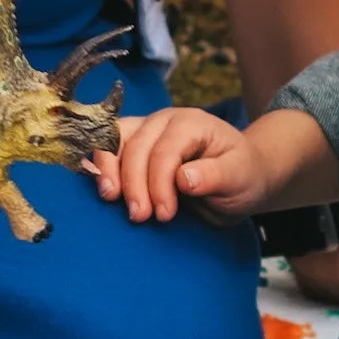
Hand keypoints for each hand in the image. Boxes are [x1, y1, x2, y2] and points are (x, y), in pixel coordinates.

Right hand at [94, 105, 271, 224]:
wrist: (236, 177)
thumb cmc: (240, 176)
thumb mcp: (239, 178)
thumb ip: (215, 176)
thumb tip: (184, 178)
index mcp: (191, 124)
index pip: (165, 151)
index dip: (159, 184)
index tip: (164, 215)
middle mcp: (163, 121)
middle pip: (136, 146)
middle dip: (134, 184)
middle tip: (140, 217)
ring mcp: (145, 130)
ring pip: (114, 142)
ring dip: (108, 171)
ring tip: (111, 199)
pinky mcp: (132, 144)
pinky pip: (107, 148)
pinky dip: (99, 166)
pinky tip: (98, 185)